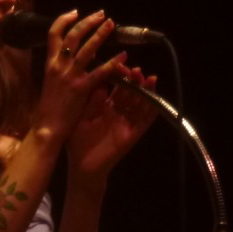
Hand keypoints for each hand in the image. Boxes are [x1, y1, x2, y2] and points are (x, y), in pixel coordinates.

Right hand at [35, 10, 128, 136]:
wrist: (46, 127)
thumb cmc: (49, 108)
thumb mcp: (51, 83)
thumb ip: (60, 69)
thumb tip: (71, 58)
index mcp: (50, 64)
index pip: (54, 34)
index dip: (64, 20)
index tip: (75, 12)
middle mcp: (59, 66)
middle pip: (73, 36)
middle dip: (88, 22)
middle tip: (102, 15)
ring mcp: (70, 76)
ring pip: (87, 48)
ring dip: (101, 34)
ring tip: (111, 25)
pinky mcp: (81, 88)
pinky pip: (100, 72)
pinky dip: (113, 62)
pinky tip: (123, 56)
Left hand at [65, 64, 159, 187]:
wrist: (81, 166)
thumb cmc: (76, 142)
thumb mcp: (81, 117)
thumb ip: (91, 102)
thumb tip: (100, 82)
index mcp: (104, 106)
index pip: (115, 88)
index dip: (120, 77)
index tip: (120, 65)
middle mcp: (117, 113)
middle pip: (130, 93)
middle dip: (134, 81)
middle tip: (136, 69)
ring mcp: (126, 124)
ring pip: (140, 105)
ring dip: (146, 92)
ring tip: (150, 78)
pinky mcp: (131, 135)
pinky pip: (144, 122)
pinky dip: (151, 111)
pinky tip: (155, 101)